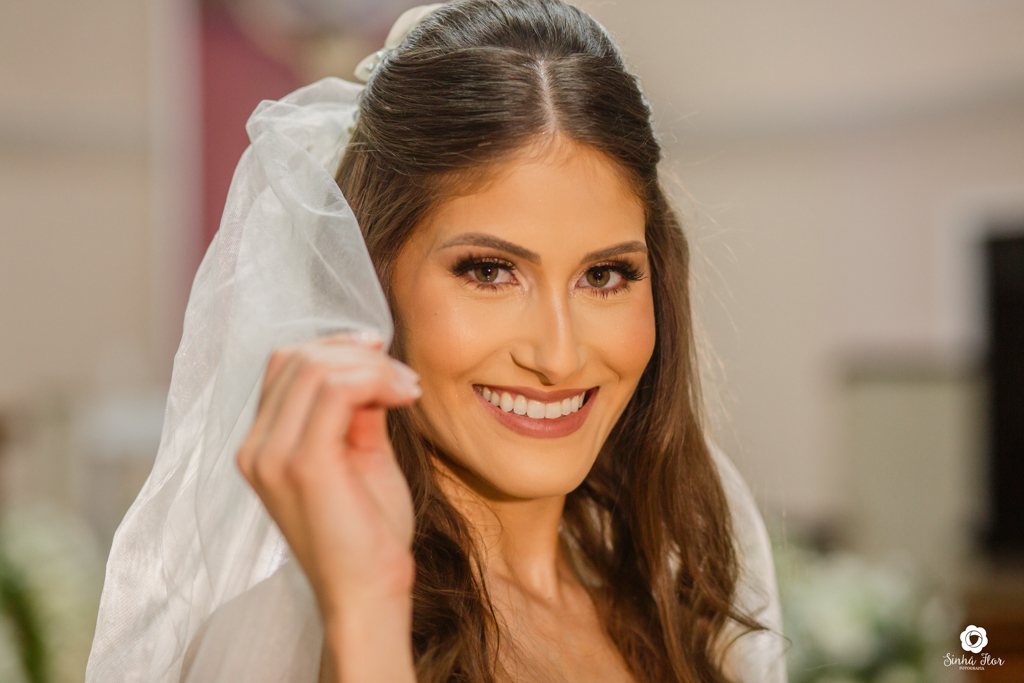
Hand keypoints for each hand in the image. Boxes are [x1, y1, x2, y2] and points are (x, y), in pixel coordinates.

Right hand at [236, 331, 420, 623]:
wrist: (368, 595)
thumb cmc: (369, 533)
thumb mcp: (361, 456)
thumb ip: (356, 411)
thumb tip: (370, 365)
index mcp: (262, 446)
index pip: (285, 365)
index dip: (334, 347)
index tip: (382, 356)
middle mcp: (256, 448)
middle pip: (297, 358)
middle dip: (358, 354)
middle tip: (404, 378)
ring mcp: (273, 456)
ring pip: (316, 367)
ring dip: (373, 367)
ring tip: (408, 390)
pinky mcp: (303, 464)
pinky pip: (336, 391)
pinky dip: (377, 381)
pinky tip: (405, 397)